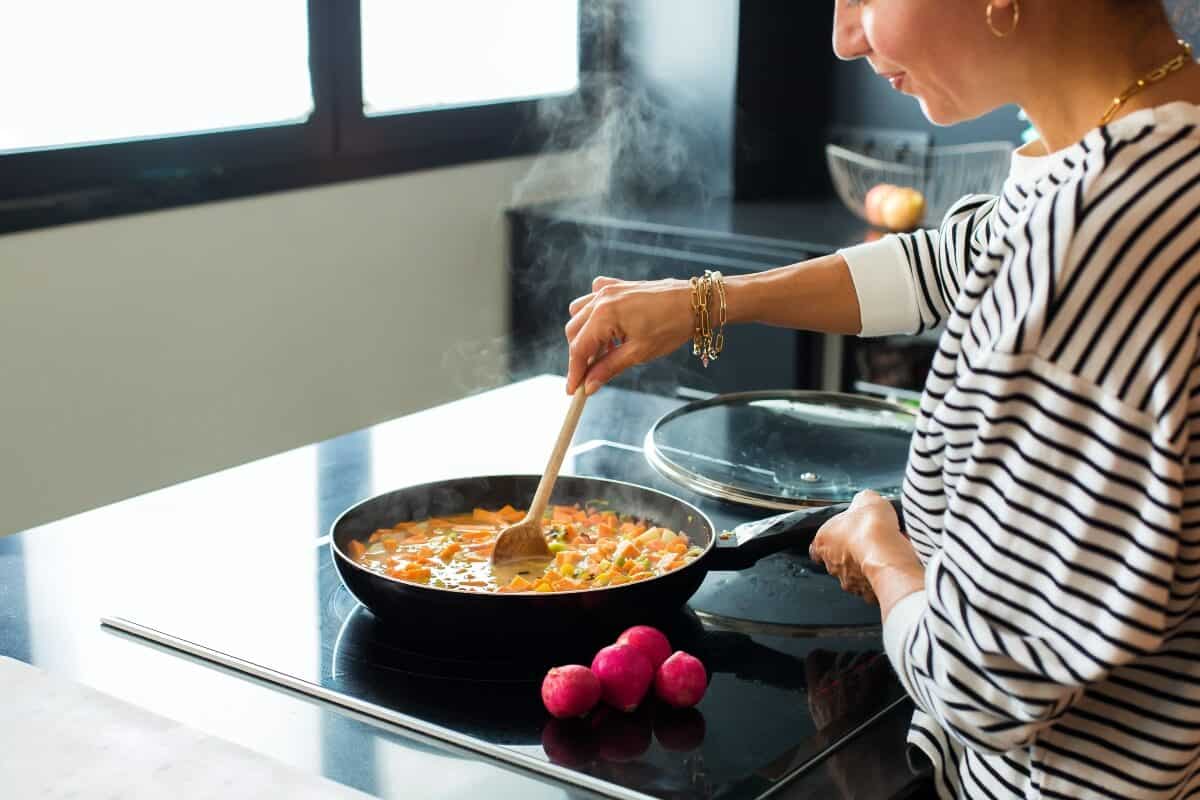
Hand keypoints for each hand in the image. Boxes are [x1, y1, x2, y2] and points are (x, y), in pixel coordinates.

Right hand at [564, 276, 693, 394]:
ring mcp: (608, 289)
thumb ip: (609, 368)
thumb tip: (589, 385)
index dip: (574, 372)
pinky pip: (592, 298)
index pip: (579, 348)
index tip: (574, 390)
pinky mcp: (617, 286)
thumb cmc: (672, 326)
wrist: (696, 303)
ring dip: (585, 335)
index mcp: (604, 315)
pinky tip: (609, 328)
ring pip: (578, 314)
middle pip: (574, 332)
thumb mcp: (639, 353)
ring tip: (605, 351)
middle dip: (579, 356)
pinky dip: (593, 315)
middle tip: (591, 375)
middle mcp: (601, 299)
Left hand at [808, 490, 904, 604]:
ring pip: (858, 573)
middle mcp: (832, 565)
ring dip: (870, 563)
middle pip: (839, 559)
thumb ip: (861, 501)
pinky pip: (876, 585)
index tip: (844, 533)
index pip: (817, 546)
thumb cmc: (872, 529)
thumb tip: (865, 502)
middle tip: (873, 540)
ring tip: (889, 551)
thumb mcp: (867, 499)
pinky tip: (897, 564)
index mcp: (823, 542)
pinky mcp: (868, 595)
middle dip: (855, 550)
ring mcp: (849, 582)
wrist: (889, 555)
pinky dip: (885, 575)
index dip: (831, 539)